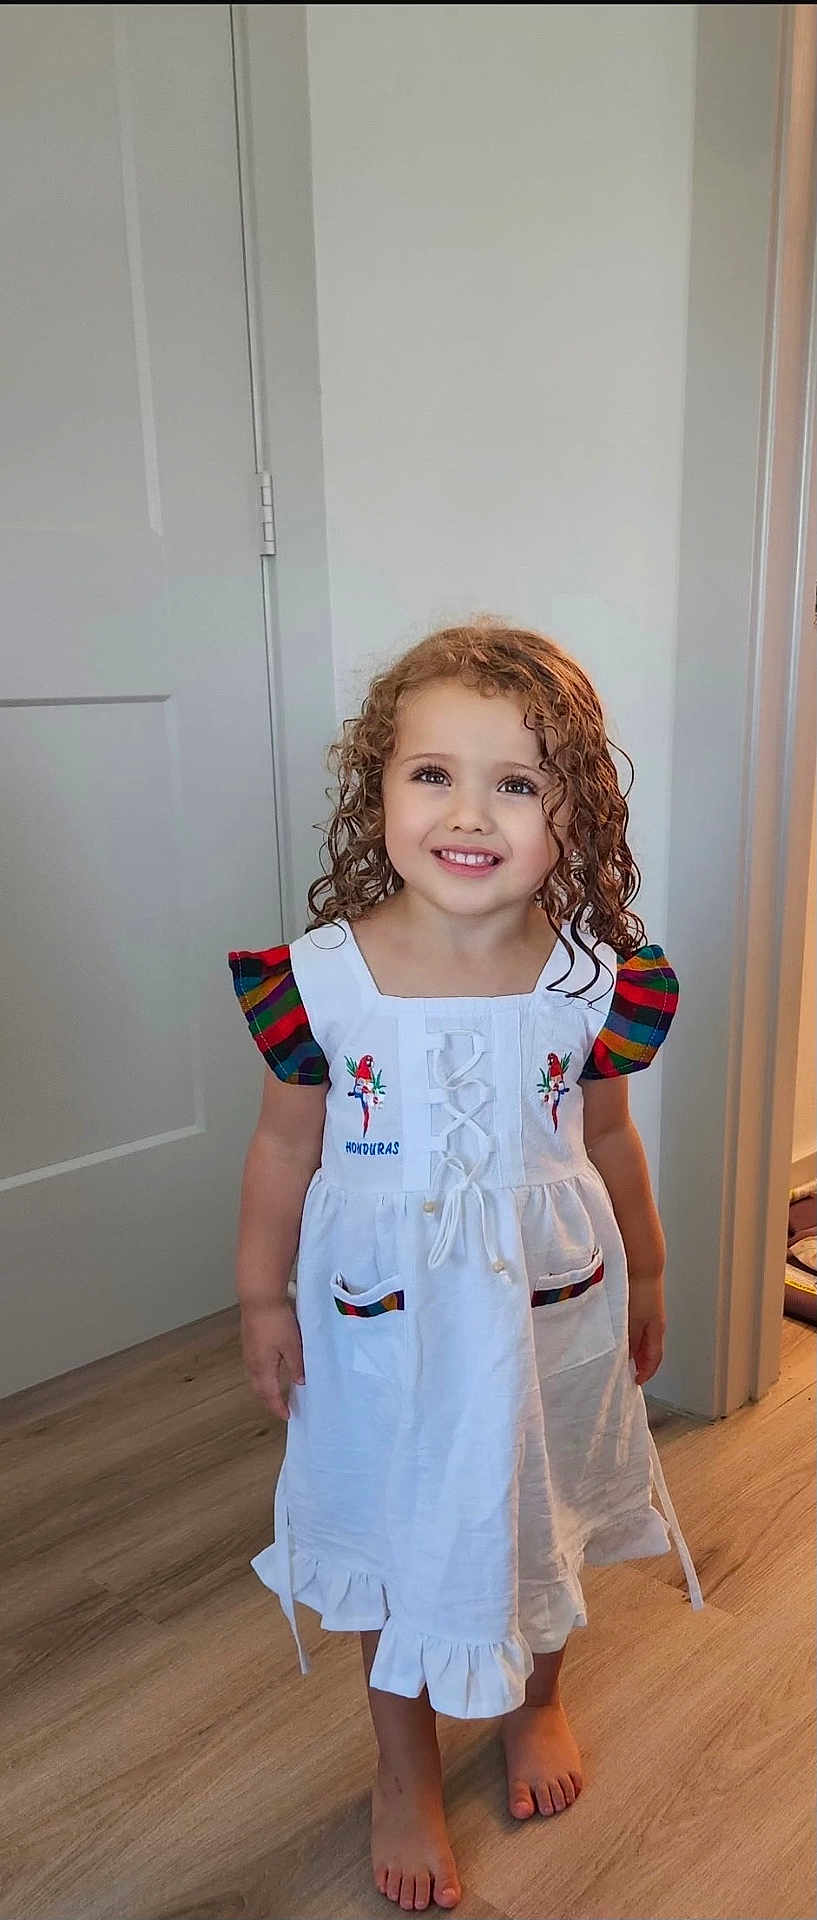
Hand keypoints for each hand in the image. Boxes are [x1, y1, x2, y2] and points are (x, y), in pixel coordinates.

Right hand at [240, 1299, 304, 1420]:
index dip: (278, 1407)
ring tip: (276, 1392)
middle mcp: (252, 1363)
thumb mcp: (293, 1346)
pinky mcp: (249, 1342)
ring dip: (265, 1388)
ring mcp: (248, 1352)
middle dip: (270, 1401)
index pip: (270, 1395)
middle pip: (260, 1389)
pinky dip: (262, 1375)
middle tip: (281, 1407)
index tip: (286, 1416)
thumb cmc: (275, 1321)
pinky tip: (270, 1370)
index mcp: (263, 1368)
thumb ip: (296, 1366)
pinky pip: (254, 1366)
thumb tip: (299, 1381)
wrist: (259, 1298)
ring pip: (255, 1378)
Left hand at [628, 1274, 665, 1386]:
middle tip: (625, 1370)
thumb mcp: (633, 1321)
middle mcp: (654, 1323)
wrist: (642, 1264)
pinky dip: (629, 1333)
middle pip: (648, 1349)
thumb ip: (630, 1340)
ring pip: (641, 1337)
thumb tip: (628, 1356)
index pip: (654, 1359)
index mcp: (657, 1330)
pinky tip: (618, 1331)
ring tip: (619, 1353)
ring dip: (633, 1347)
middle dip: (639, 1362)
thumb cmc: (641, 1290)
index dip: (646, 1372)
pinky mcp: (640, 1303)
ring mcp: (648, 1313)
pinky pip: (636, 1325)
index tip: (636, 1380)